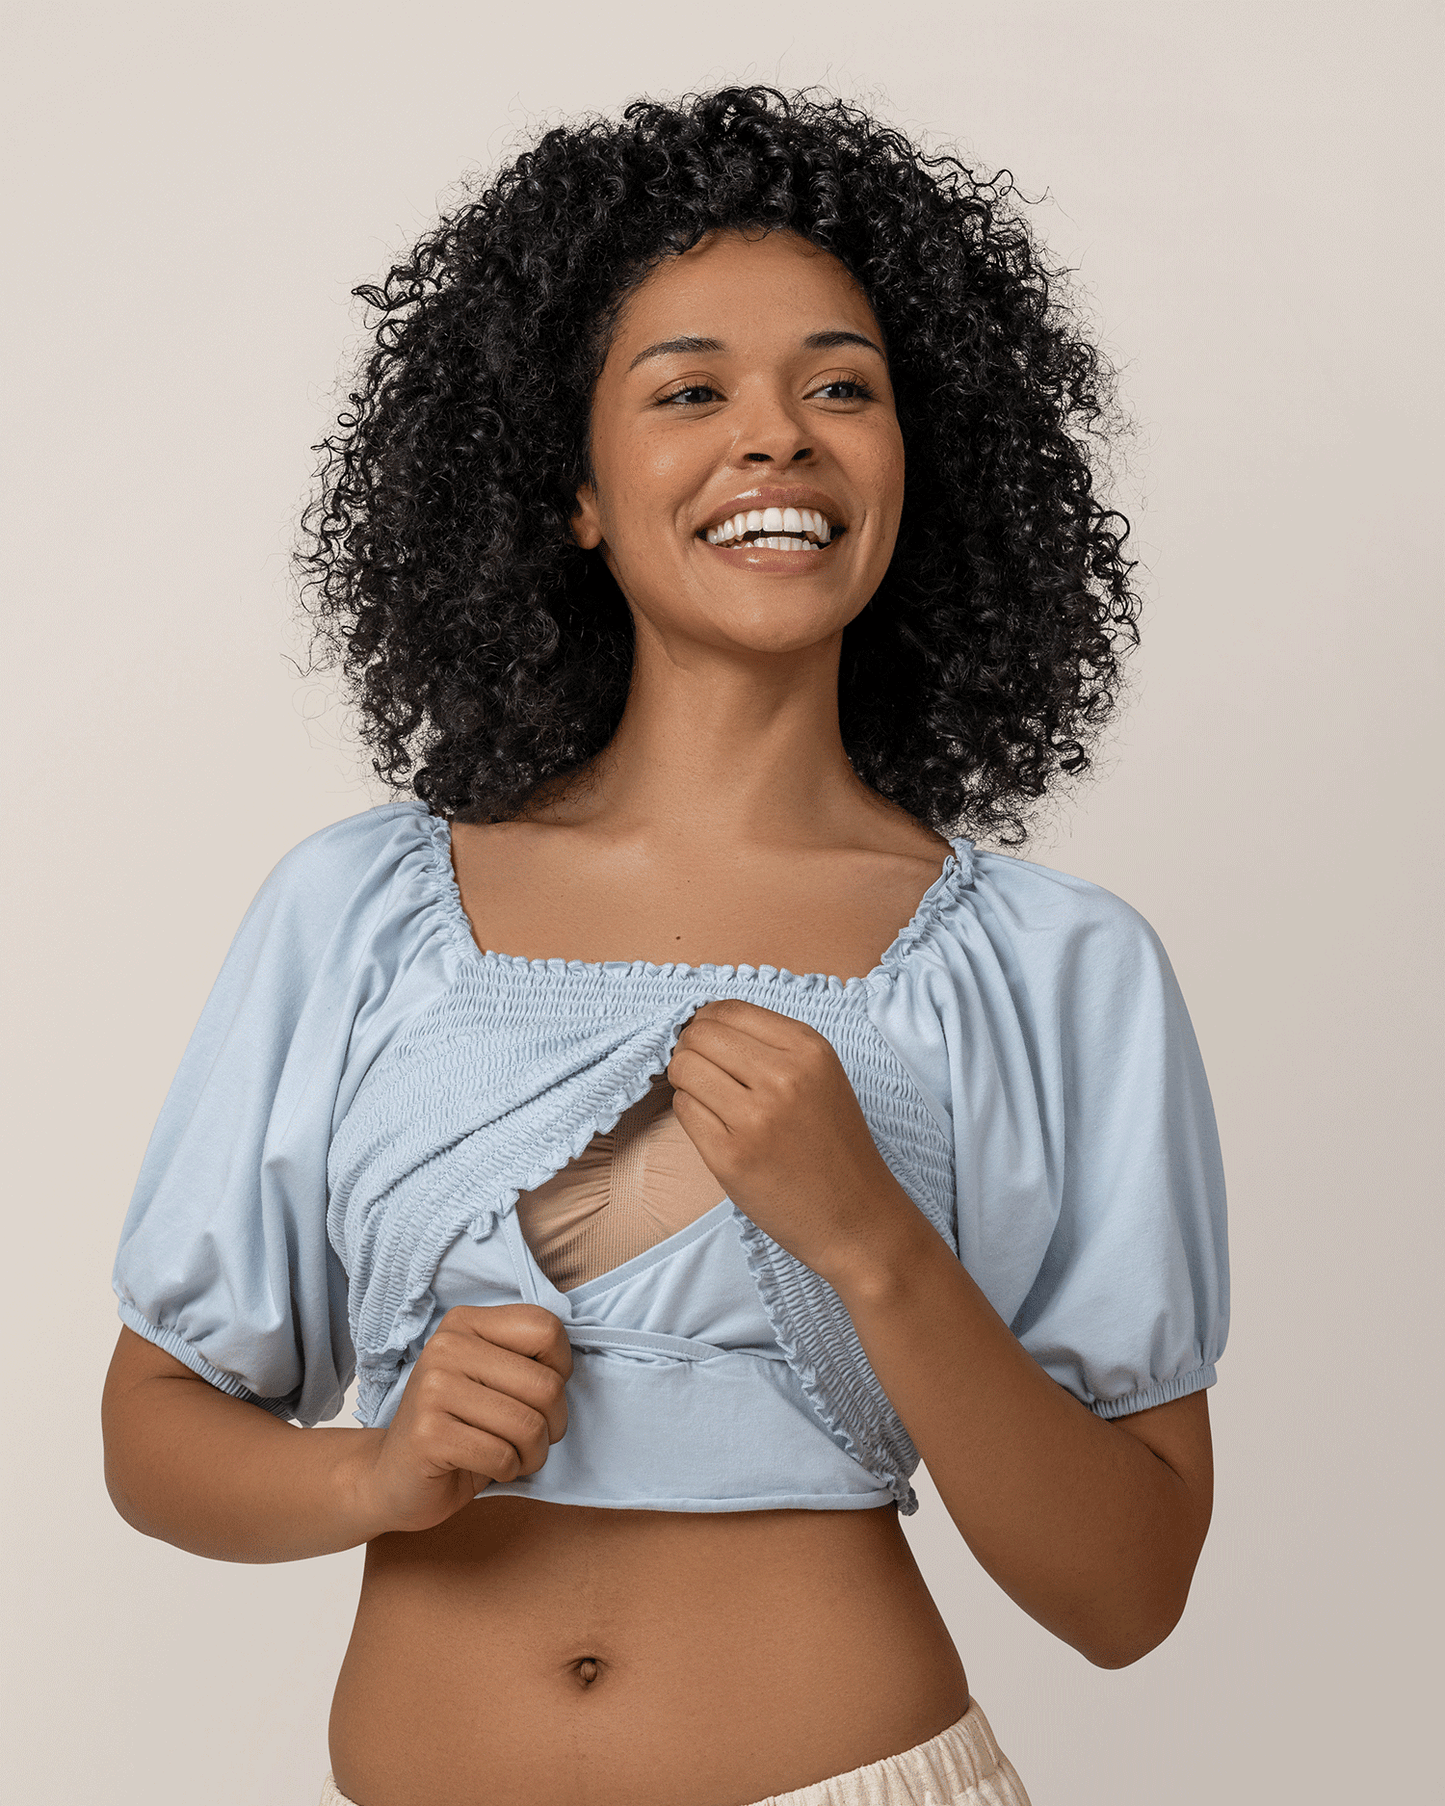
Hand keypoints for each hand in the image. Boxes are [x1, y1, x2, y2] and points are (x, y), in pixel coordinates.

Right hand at [354, 1304, 571, 1534]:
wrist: (394, 1476)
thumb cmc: (460, 1427)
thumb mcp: (493, 1379)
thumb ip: (527, 1359)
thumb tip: (571, 1367)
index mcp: (466, 1323)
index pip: (546, 1328)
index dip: (560, 1369)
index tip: (538, 1393)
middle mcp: (446, 1347)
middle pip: (546, 1384)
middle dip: (553, 1424)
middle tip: (532, 1438)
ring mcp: (433, 1389)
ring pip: (529, 1425)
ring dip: (533, 1454)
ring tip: (514, 1455)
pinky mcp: (428, 1434)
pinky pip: (502, 1455)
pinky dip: (509, 1471)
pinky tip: (489, 1467)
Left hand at [665, 997, 912, 1283]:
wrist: (856, 1218)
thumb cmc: (834, 1147)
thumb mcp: (821, 1077)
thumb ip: (770, 1046)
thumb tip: (702, 1024)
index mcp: (809, 1050)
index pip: (727, 1010)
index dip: (705, 1022)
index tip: (707, 1041)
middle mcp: (783, 1077)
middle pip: (698, 1036)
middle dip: (690, 1049)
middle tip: (702, 1072)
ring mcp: (754, 1118)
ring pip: (683, 1069)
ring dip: (685, 1080)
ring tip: (709, 1099)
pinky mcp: (729, 1156)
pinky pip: (683, 1109)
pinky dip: (690, 1112)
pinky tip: (715, 1127)